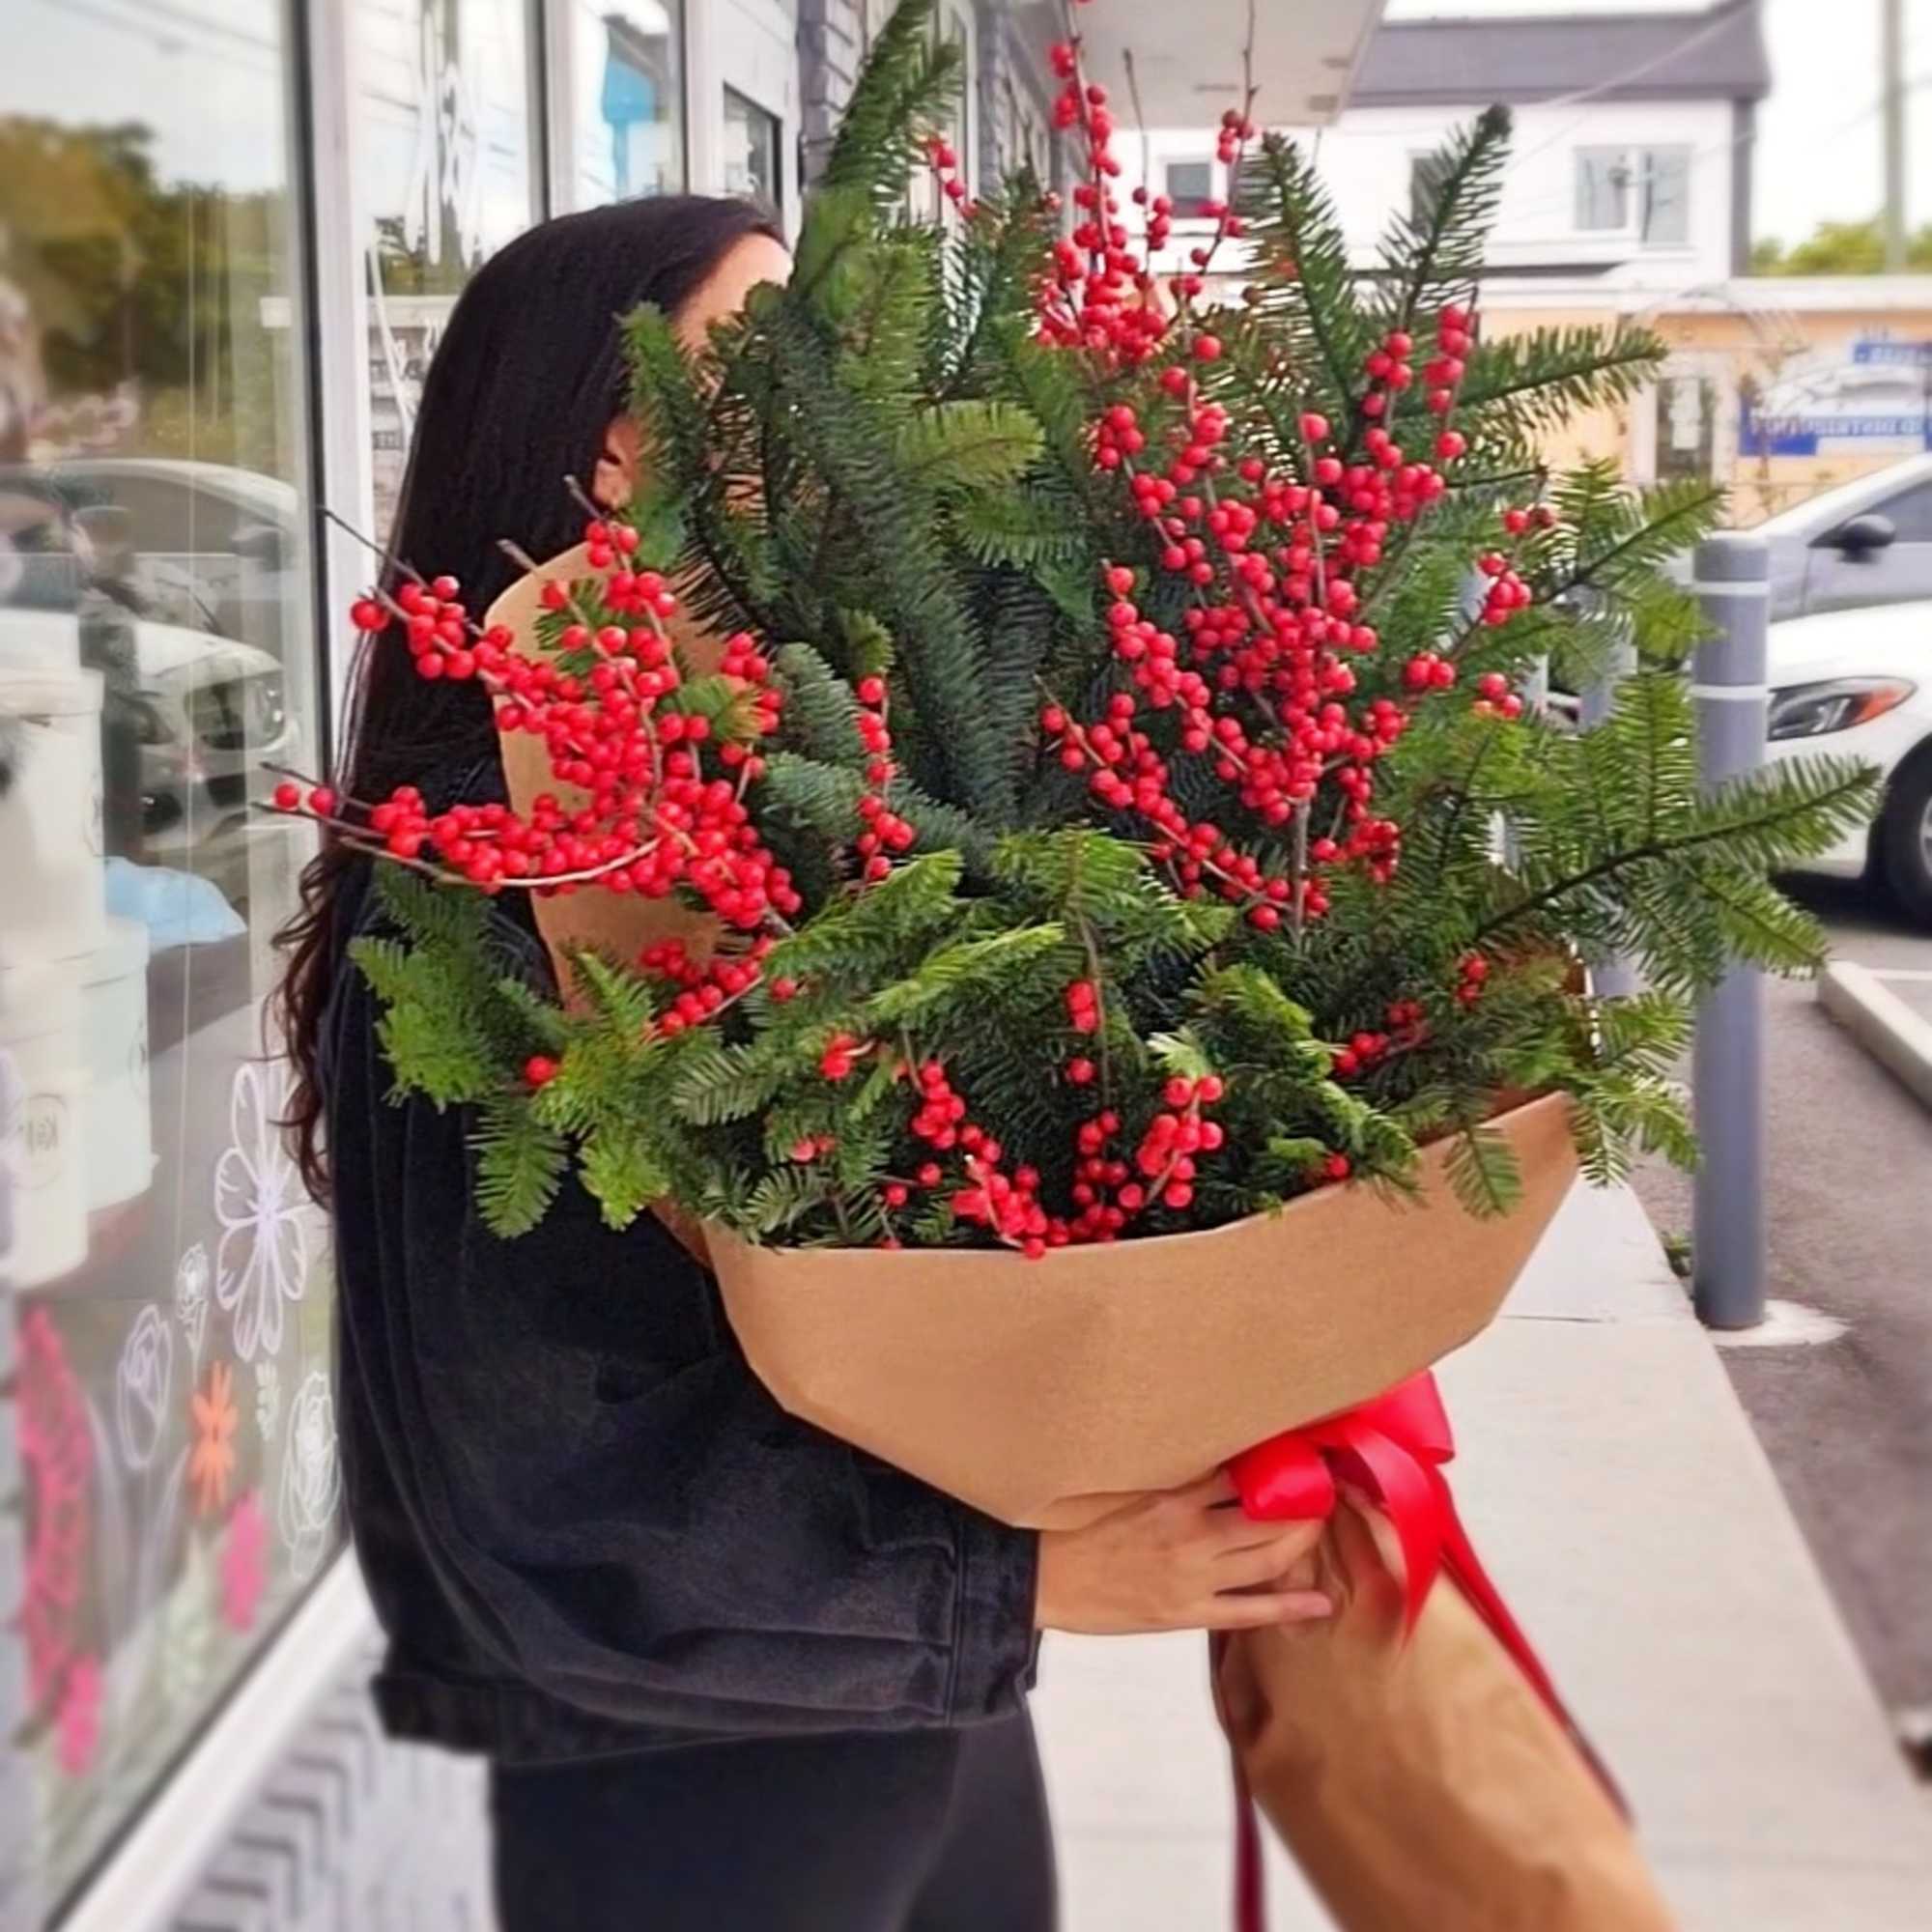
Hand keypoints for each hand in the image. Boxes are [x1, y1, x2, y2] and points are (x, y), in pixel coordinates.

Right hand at [1034, 1472, 1332, 1634]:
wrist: (1044, 1580)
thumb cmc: (1081, 1531)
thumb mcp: (1130, 1492)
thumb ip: (1176, 1482)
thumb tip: (1222, 1465)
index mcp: (1174, 1498)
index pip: (1242, 1476)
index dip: (1280, 1468)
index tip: (1304, 1459)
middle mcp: (1191, 1535)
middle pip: (1268, 1517)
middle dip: (1305, 1506)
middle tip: (1326, 1494)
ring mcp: (1192, 1578)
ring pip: (1267, 1559)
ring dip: (1302, 1544)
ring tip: (1324, 1532)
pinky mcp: (1187, 1615)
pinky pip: (1249, 1613)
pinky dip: (1287, 1607)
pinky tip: (1319, 1601)